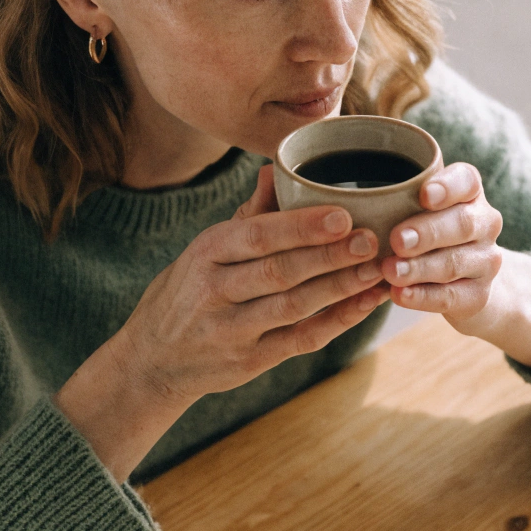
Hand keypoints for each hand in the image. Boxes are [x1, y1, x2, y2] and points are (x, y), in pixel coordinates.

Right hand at [117, 163, 388, 405]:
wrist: (152, 361)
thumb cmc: (187, 292)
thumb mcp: (203, 250)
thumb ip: (246, 215)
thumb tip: (274, 168)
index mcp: (204, 253)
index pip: (256, 237)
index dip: (301, 227)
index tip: (343, 214)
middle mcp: (214, 292)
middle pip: (278, 272)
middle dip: (328, 256)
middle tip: (371, 239)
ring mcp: (232, 331)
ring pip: (293, 307)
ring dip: (340, 288)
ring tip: (377, 269)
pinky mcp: (250, 362)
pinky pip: (300, 340)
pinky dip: (337, 322)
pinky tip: (366, 304)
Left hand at [380, 162, 504, 333]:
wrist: (469, 281)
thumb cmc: (431, 235)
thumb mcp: (419, 211)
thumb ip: (398, 201)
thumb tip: (350, 202)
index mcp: (469, 194)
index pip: (467, 181)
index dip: (448, 187)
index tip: (424, 195)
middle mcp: (484, 224)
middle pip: (462, 224)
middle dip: (427, 232)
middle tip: (396, 240)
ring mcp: (485, 261)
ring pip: (453, 263)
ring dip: (419, 268)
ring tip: (389, 271)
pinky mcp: (478, 296)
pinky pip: (451, 296)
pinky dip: (422, 297)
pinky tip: (399, 294)